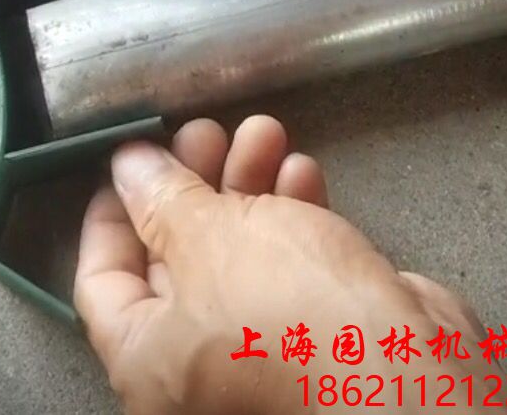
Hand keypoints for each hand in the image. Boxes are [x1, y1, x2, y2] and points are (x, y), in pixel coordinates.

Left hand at [75, 115, 491, 414]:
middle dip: (193, 182)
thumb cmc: (285, 314)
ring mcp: (261, 348)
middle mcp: (196, 364)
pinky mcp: (318, 330)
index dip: (111, 212)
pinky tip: (302, 170)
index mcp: (148, 361)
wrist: (403, 374)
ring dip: (248, 185)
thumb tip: (126, 166)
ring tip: (263, 131)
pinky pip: (288, 263)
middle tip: (207, 131)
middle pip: (176, 256)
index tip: (131, 159)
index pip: (102, 279)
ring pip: (238, 252)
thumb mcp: (209, 240)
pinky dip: (292, 213)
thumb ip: (161, 198)